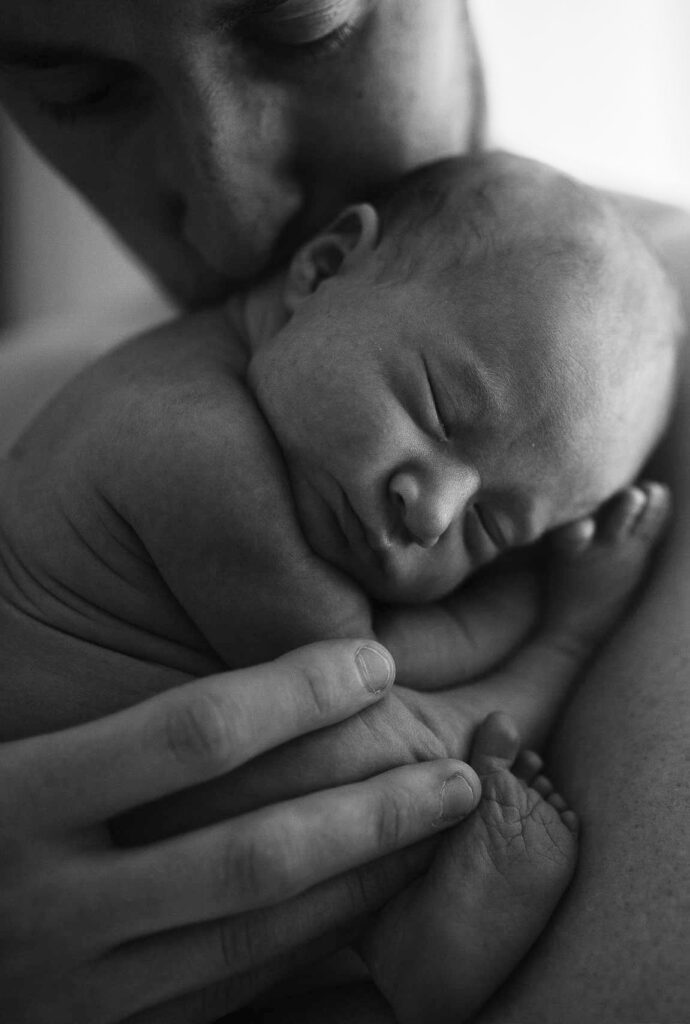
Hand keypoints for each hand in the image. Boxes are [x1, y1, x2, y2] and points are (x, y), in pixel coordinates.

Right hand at [0, 639, 480, 1023]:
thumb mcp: (7, 757)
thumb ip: (111, 730)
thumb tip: (250, 688)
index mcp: (22, 803)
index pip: (194, 735)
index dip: (299, 693)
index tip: (376, 662)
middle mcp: (55, 905)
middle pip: (252, 853)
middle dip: (373, 813)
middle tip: (461, 777)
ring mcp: (80, 989)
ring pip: (257, 935)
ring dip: (363, 885)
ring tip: (437, 840)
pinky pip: (233, 991)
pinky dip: (312, 945)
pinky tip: (368, 905)